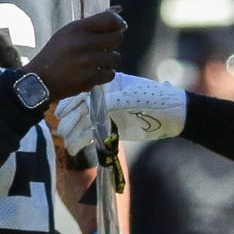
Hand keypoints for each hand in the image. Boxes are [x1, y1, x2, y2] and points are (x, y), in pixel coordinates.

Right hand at [27, 9, 124, 100]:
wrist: (40, 80)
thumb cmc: (55, 54)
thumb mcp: (67, 33)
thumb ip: (91, 24)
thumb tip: (118, 12)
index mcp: (77, 28)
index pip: (109, 19)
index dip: (118, 22)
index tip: (119, 26)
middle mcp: (83, 43)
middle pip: (117, 38)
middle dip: (114, 42)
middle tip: (106, 46)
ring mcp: (88, 62)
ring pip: (115, 58)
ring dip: (109, 60)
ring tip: (98, 61)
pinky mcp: (90, 79)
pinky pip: (110, 74)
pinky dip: (105, 74)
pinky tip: (95, 72)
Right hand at [53, 72, 185, 155]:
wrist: (173, 116)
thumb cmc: (155, 99)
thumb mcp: (131, 98)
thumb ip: (112, 101)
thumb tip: (92, 106)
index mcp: (108, 86)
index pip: (83, 93)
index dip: (70, 103)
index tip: (60, 112)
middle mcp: (105, 99)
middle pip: (80, 109)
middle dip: (68, 119)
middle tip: (60, 129)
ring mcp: (107, 114)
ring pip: (83, 123)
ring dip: (72, 131)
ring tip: (65, 139)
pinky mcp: (111, 129)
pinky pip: (92, 135)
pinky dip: (81, 141)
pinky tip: (74, 147)